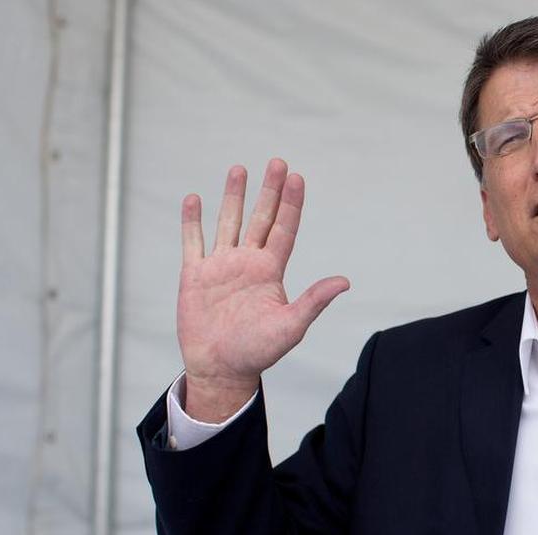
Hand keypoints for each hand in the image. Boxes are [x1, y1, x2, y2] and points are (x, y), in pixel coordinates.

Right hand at [177, 158, 349, 421]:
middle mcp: (247, 263)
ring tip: (239, 169)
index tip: (297, 177)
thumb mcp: (291, 325)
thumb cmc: (258, 352)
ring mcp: (221, 266)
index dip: (291, 204)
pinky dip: (192, 221)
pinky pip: (193, 242)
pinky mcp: (194, 275)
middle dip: (269, 191)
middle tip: (277, 162)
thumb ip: (314, 301)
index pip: (284, 229)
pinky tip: (194, 199)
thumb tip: (345, 282)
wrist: (221, 369)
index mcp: (271, 271)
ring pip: (228, 223)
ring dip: (233, 197)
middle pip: (260, 218)